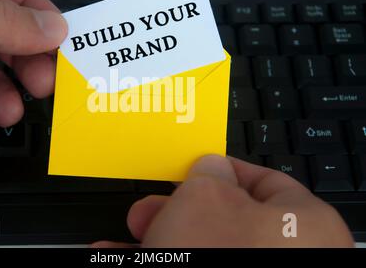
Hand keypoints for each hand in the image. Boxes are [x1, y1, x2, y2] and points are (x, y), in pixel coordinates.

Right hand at [93, 155, 353, 246]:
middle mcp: (286, 257)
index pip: (264, 183)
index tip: (191, 172)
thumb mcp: (206, 199)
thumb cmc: (222, 258)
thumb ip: (209, 174)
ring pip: (202, 250)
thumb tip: (211, 167)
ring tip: (122, 243)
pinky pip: (193, 266)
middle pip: (223, 220)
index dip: (221, 172)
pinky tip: (123, 257)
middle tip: (147, 212)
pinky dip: (160, 262)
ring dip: (160, 241)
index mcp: (303, 224)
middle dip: (175, 212)